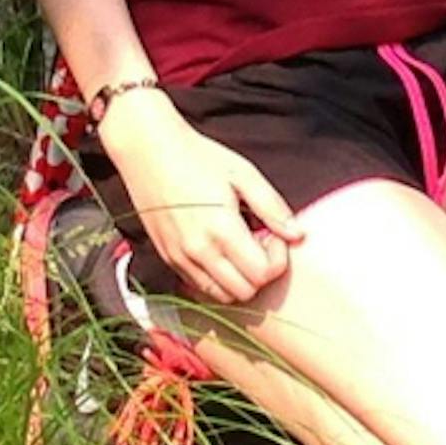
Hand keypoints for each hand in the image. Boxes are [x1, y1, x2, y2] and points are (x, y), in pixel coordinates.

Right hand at [96, 89, 304, 305]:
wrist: (148, 149)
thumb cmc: (198, 156)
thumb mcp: (243, 173)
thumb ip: (272, 207)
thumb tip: (297, 234)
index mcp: (221, 229)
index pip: (262, 274)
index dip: (277, 258)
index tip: (272, 233)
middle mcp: (198, 251)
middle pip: (244, 292)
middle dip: (260, 271)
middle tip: (258, 240)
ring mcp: (179, 258)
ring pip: (221, 296)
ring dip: (238, 278)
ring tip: (238, 245)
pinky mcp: (167, 257)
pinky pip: (198, 286)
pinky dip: (216, 278)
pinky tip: (218, 247)